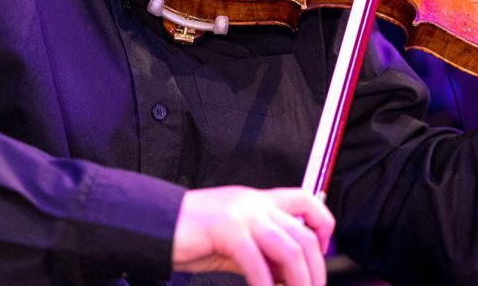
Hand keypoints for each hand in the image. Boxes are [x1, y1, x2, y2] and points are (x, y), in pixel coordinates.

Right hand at [172, 186, 334, 285]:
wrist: (153, 223)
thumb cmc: (189, 234)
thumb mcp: (233, 242)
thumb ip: (261, 254)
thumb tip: (285, 277)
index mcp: (258, 201)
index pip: (306, 201)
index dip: (324, 225)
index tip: (323, 254)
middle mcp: (255, 203)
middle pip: (304, 234)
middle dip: (315, 270)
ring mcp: (242, 214)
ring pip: (289, 248)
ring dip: (299, 281)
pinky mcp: (227, 229)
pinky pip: (257, 262)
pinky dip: (265, 285)